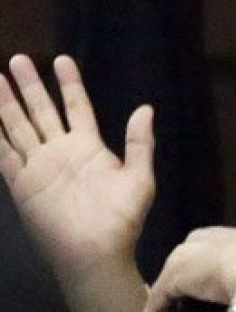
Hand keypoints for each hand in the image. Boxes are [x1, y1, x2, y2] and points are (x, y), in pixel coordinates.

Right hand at [0, 55, 152, 311]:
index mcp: (89, 147)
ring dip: (7, 103)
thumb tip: (146, 108)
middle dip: (30, 86)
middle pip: (41, 111)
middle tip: (18, 59)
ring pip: (19, 126)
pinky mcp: (22, 183)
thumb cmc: (122, 219)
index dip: (69, 84)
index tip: (62, 60)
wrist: (97, 252)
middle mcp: (61, 152)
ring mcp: (39, 166)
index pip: (76, 107)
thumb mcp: (139, 177)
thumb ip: (140, 143)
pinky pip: (4, 153)